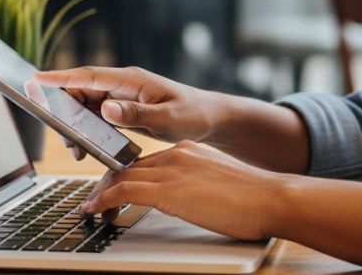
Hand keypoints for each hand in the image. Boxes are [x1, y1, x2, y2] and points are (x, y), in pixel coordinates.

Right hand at [31, 66, 219, 156]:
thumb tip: (106, 108)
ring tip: (78, 152)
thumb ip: (136, 115)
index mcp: (132, 80)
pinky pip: (95, 116)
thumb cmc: (192, 115)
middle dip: (64, 113)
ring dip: (75, 126)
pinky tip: (88, 149)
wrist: (208, 119)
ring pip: (84, 106)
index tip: (36, 79)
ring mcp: (121, 96)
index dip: (60, 77)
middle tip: (65, 140)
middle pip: (80, 91)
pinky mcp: (122, 109)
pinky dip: (87, 131)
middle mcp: (122, 85)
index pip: (89, 75)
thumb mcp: (167, 119)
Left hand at [78, 140, 287, 241]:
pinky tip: (94, 212)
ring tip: (91, 208)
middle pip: (128, 166)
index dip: (124, 176)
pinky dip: (103, 201)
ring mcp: (172, 169)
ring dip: (100, 194)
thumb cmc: (254, 199)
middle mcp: (177, 154)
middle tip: (95, 200)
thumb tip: (188, 201)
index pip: (145, 161)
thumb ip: (197, 186)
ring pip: (121, 176)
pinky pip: (123, 192)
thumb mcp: (218, 185)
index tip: (113, 189)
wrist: (270, 198)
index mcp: (189, 151)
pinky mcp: (168, 189)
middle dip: (107, 184)